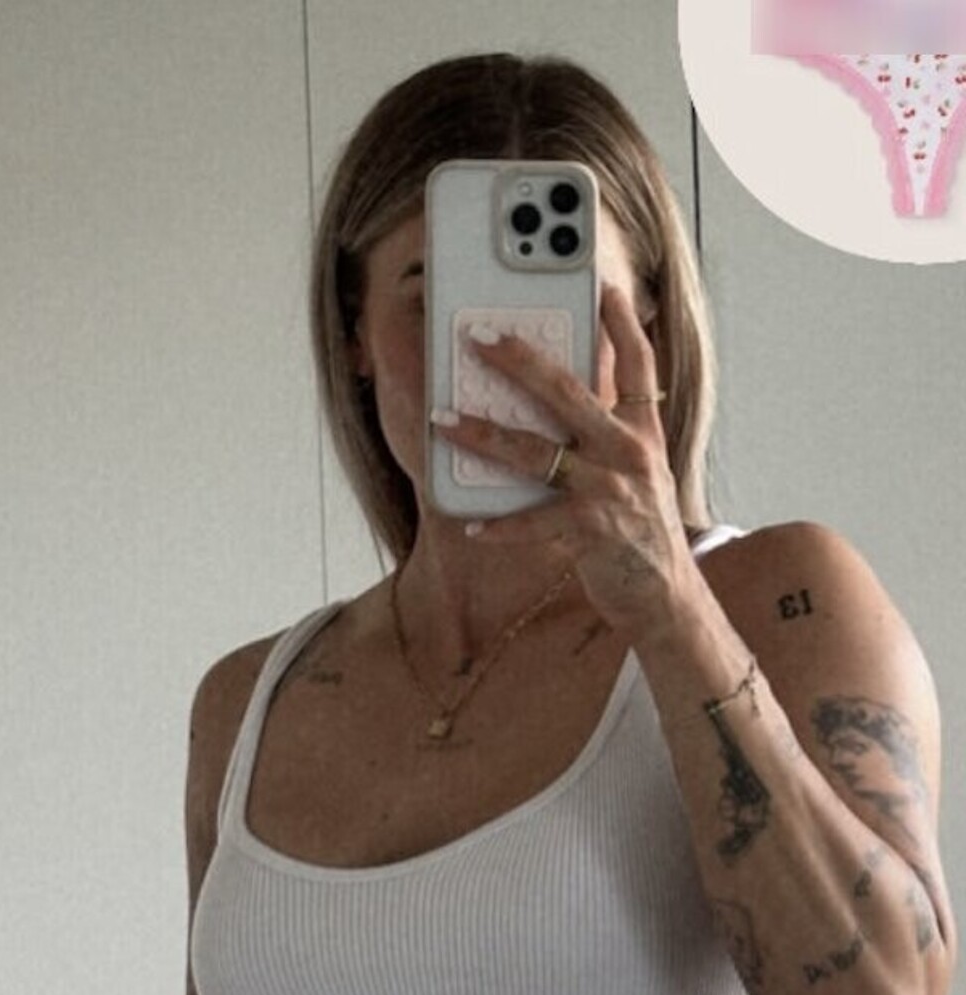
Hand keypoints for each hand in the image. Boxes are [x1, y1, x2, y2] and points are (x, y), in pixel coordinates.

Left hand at [429, 284, 700, 639]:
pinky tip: (472, 525)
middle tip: (478, 337)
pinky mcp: (592, 530)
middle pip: (569, 392)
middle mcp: (628, 452)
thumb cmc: (641, 531)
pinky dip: (501, 526)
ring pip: (536, 452)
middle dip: (519, 360)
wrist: (665, 596)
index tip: (604, 285)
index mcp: (642, 432)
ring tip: (444, 421)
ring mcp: (610, 490)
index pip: (637, 365)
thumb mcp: (639, 473)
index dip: (622, 323)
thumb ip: (608, 435)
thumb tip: (556, 402)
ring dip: (483, 434)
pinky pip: (533, 523)